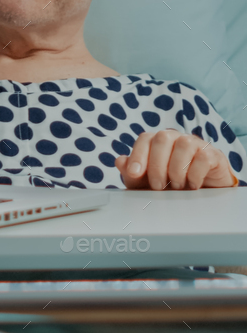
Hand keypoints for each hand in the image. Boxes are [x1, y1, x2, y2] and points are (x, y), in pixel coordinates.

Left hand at [115, 130, 233, 190]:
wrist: (202, 194)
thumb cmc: (171, 186)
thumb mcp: (147, 184)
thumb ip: (132, 174)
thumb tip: (120, 161)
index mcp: (158, 142)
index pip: (145, 138)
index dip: (138, 155)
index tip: (135, 174)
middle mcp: (176, 138)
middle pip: (162, 138)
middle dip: (157, 165)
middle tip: (158, 186)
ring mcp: (195, 144)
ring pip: (184, 145)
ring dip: (177, 170)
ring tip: (177, 187)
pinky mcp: (212, 154)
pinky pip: (203, 157)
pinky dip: (195, 174)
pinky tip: (192, 186)